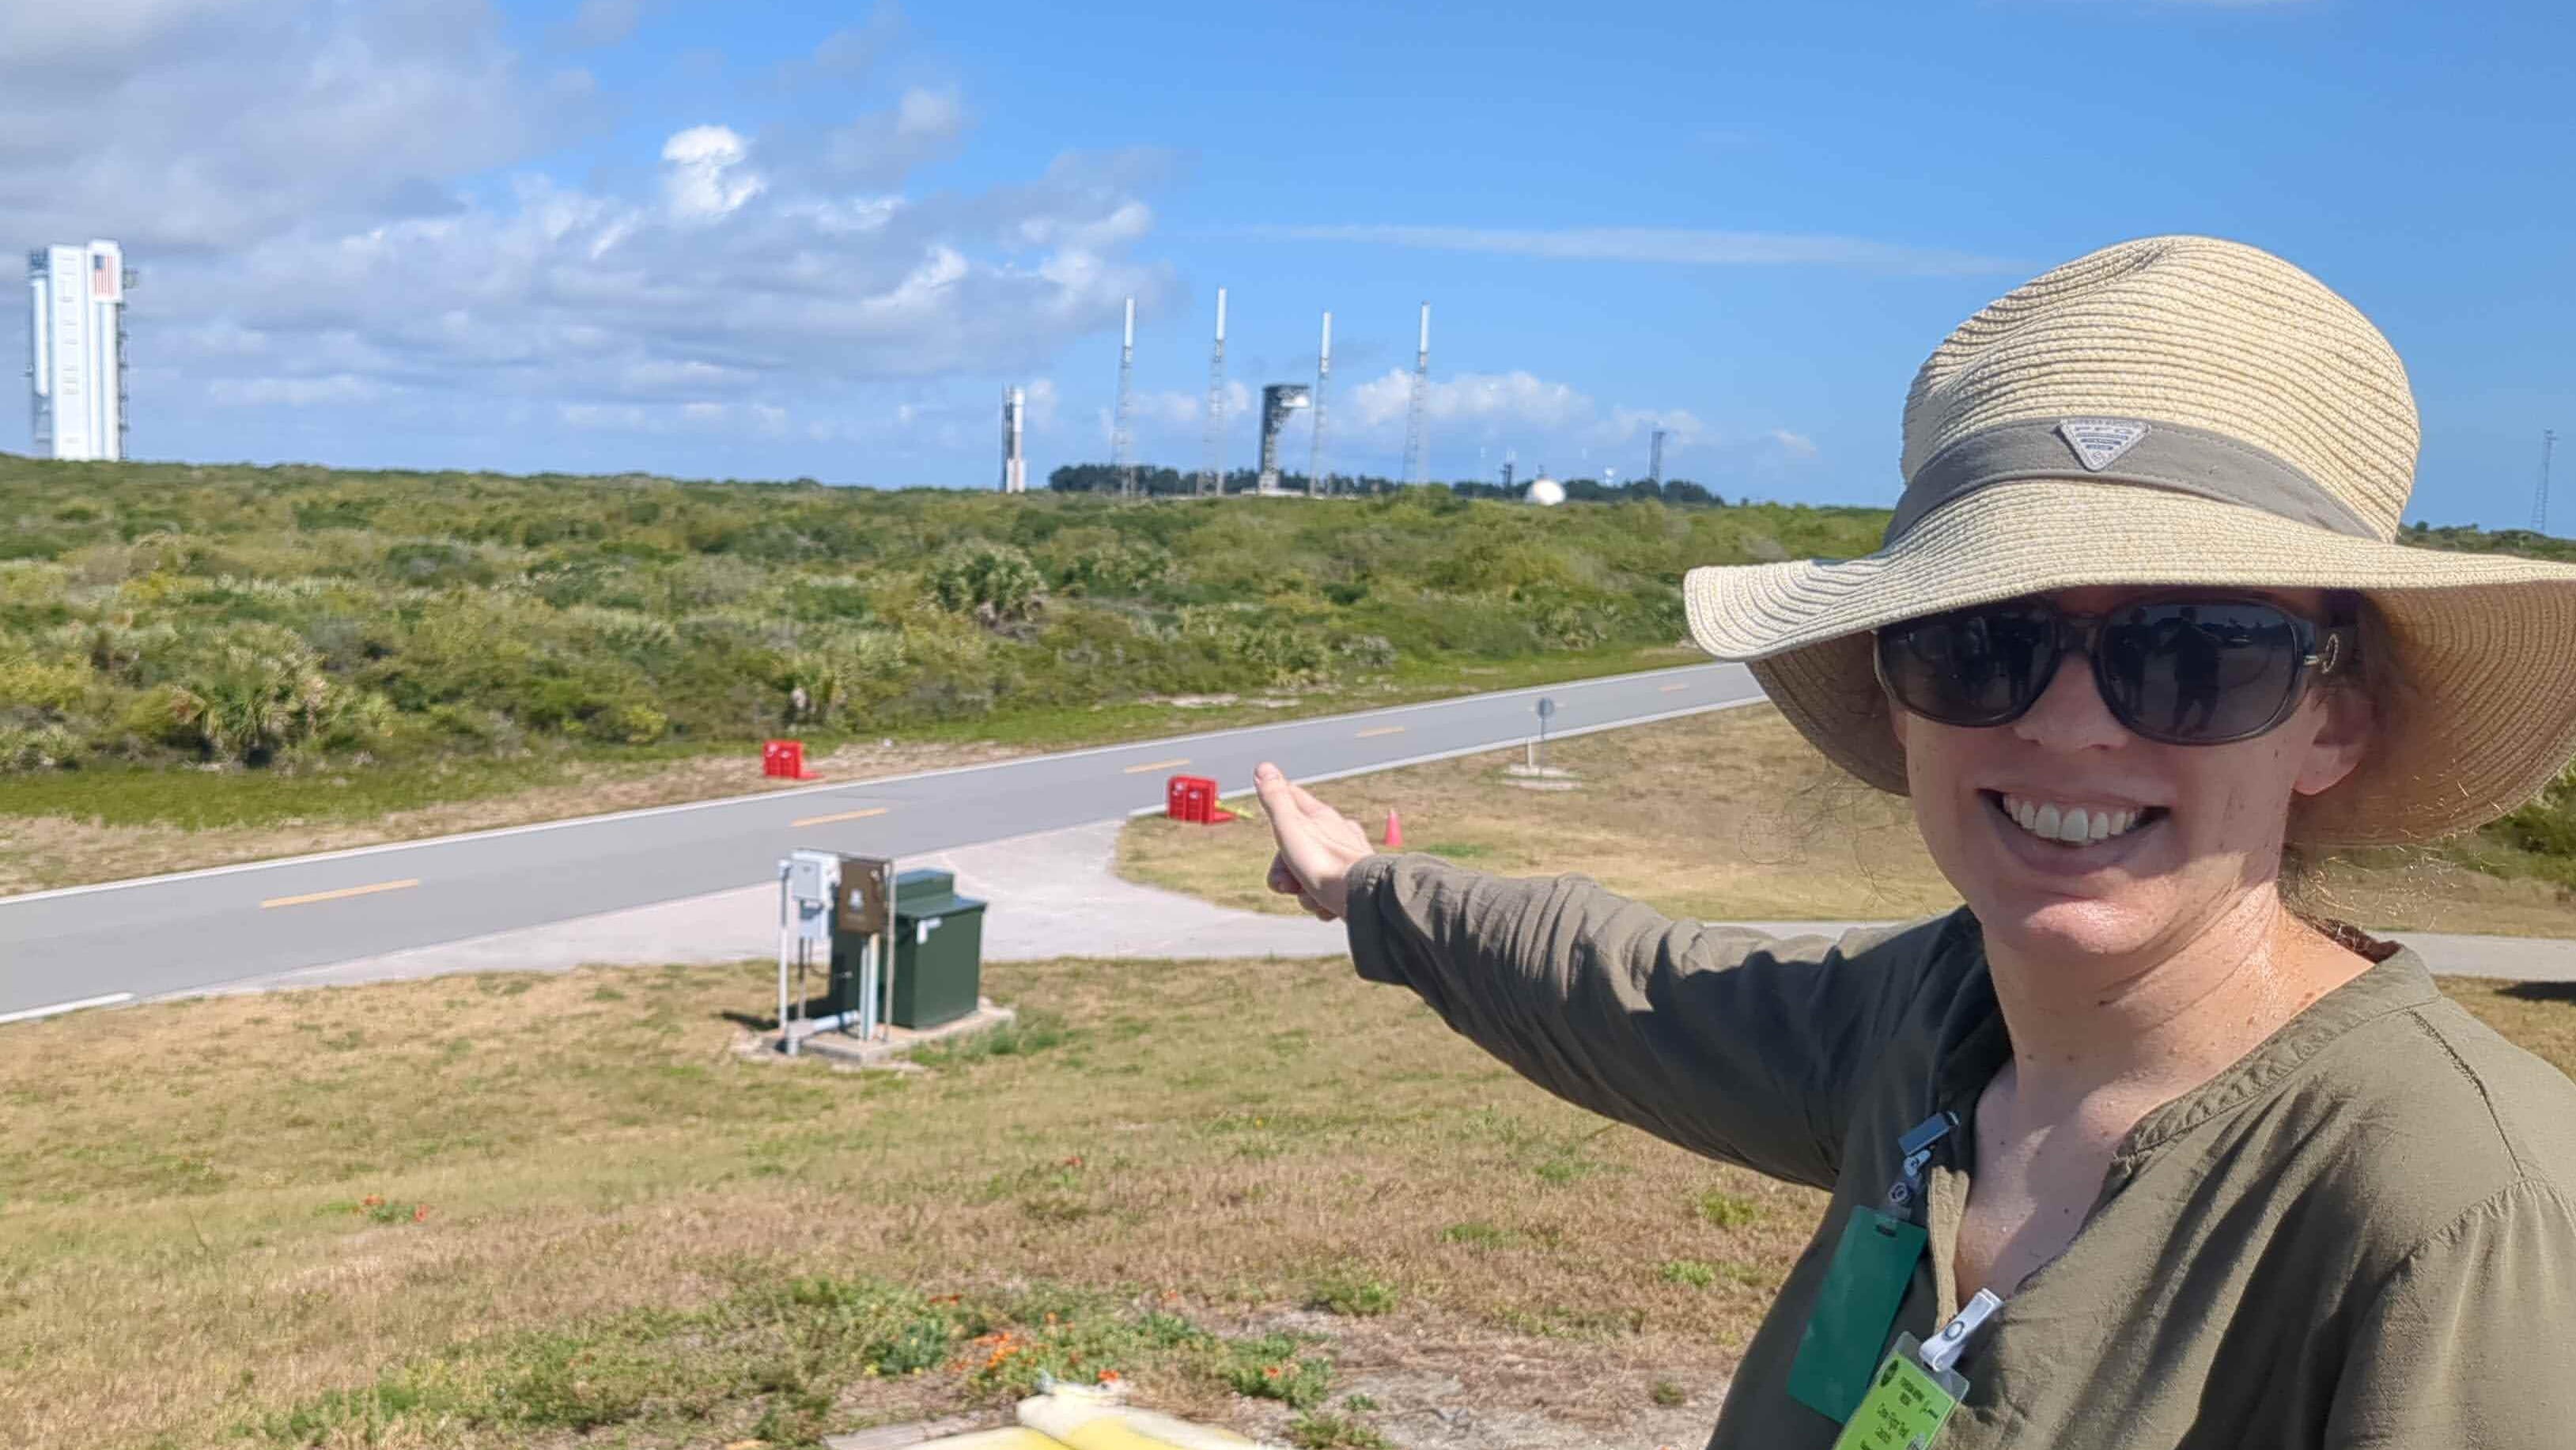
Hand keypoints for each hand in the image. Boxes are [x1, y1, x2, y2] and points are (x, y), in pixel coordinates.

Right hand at [1252, 761, 1377, 921]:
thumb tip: (1263, 767)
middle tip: (1285, 883)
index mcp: (1320, 817)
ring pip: (1309, 874)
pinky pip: (1326, 895)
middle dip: (1283, 870)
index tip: (1271, 814)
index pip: (1292, 798)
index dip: (1276, 806)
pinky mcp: (1352, 885)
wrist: (1362, 899)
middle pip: (1295, 848)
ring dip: (1303, 891)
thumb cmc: (1324, 863)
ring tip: (1312, 895)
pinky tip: (1326, 906)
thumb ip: (1275, 799)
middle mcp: (1336, 834)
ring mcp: (1346, 859)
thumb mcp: (1290, 827)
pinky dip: (1321, 903)